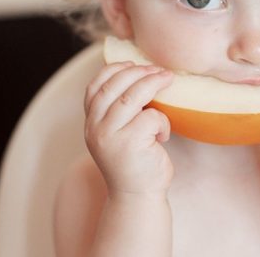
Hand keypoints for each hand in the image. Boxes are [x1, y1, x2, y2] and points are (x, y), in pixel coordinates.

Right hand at [84, 62, 174, 198]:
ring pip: (132, 96)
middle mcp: (94, 128)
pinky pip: (151, 117)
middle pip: (114, 86)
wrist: (138, 196)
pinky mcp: (129, 143)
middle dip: (139, 72)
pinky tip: (163, 135)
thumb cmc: (135, 159)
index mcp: (91, 122)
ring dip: (153, 83)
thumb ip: (119, 108)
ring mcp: (110, 136)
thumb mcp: (119, 131)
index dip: (114, 69)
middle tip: (160, 71)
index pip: (94, 86)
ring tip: (169, 79)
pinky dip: (163, 121)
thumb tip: (141, 72)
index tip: (133, 63)